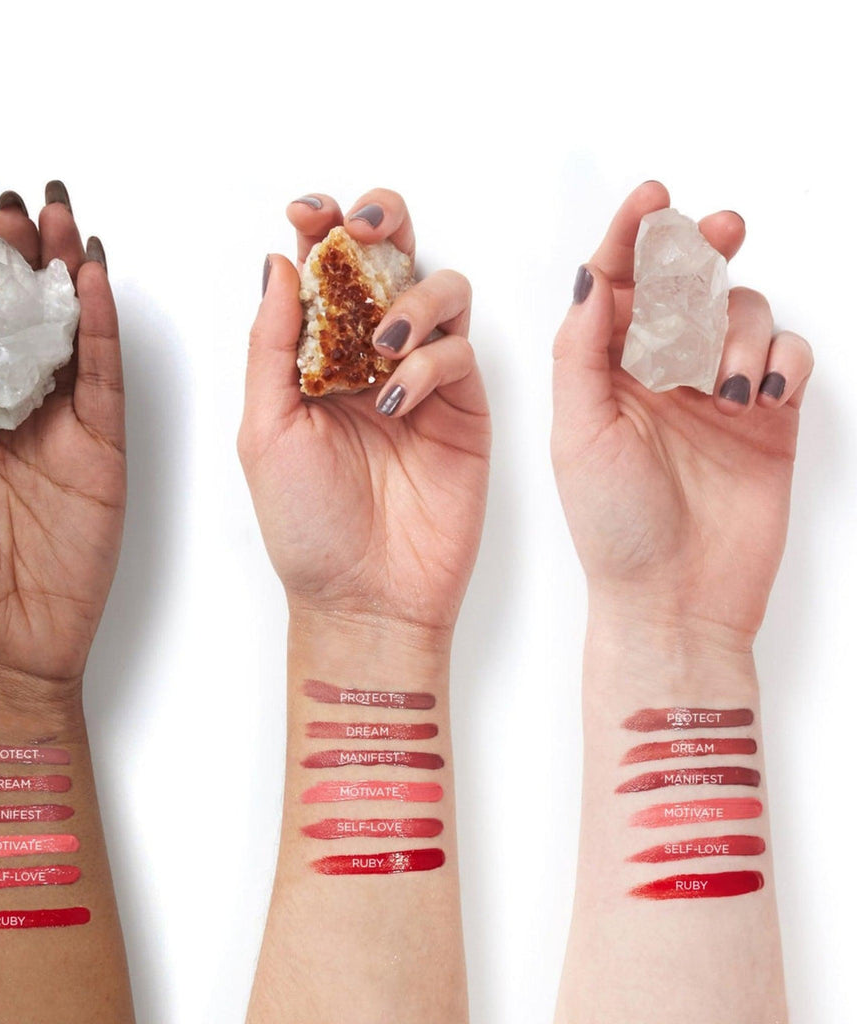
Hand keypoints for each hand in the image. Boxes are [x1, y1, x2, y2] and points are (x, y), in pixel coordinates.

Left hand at [0, 182, 124, 691]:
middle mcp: (9, 414)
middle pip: (17, 319)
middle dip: (17, 259)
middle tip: (17, 204)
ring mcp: (60, 430)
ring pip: (66, 336)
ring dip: (64, 278)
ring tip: (61, 221)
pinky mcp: (104, 450)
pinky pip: (105, 379)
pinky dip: (102, 328)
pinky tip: (93, 282)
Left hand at [238, 189, 489, 634]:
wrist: (364, 598)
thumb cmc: (306, 526)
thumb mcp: (265, 430)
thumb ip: (271, 345)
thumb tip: (278, 263)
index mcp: (315, 358)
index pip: (323, 272)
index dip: (320, 228)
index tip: (308, 212)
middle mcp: (370, 358)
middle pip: (391, 260)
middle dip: (382, 225)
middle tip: (366, 232)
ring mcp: (422, 379)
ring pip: (441, 290)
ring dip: (413, 295)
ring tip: (384, 341)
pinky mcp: (464, 407)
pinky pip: (461, 351)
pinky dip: (431, 359)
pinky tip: (398, 399)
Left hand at [552, 181, 812, 646]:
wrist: (675, 600)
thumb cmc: (613, 527)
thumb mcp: (579, 434)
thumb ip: (581, 353)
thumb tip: (591, 277)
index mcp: (602, 373)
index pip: (618, 287)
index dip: (632, 237)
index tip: (653, 197)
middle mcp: (658, 373)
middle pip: (685, 283)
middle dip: (700, 251)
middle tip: (718, 231)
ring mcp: (716, 392)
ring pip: (740, 311)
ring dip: (738, 330)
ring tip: (726, 386)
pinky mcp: (769, 417)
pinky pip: (789, 354)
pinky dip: (785, 356)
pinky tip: (766, 391)